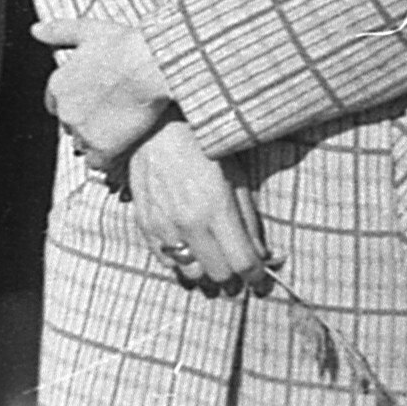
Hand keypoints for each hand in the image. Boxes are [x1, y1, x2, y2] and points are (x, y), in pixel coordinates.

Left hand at [34, 15, 174, 171]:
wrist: (149, 66)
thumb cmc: (123, 45)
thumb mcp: (88, 30)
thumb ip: (58, 31)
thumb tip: (35, 30)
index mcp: (58, 84)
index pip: (55, 104)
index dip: (74, 103)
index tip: (91, 101)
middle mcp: (65, 110)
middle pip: (70, 125)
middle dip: (87, 121)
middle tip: (112, 114)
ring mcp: (82, 131)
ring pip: (84, 144)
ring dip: (97, 140)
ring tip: (120, 131)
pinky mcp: (103, 148)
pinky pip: (98, 162)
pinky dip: (108, 158)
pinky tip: (122, 148)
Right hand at [125, 120, 273, 294]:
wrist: (155, 127)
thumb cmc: (203, 147)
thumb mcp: (236, 177)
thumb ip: (248, 220)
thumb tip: (261, 255)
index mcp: (216, 209)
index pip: (243, 263)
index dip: (258, 277)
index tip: (261, 279)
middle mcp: (189, 223)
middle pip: (219, 275)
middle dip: (234, 278)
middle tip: (238, 270)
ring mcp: (163, 225)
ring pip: (191, 274)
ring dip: (206, 272)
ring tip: (213, 261)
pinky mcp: (145, 223)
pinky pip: (165, 261)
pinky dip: (180, 262)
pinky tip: (189, 250)